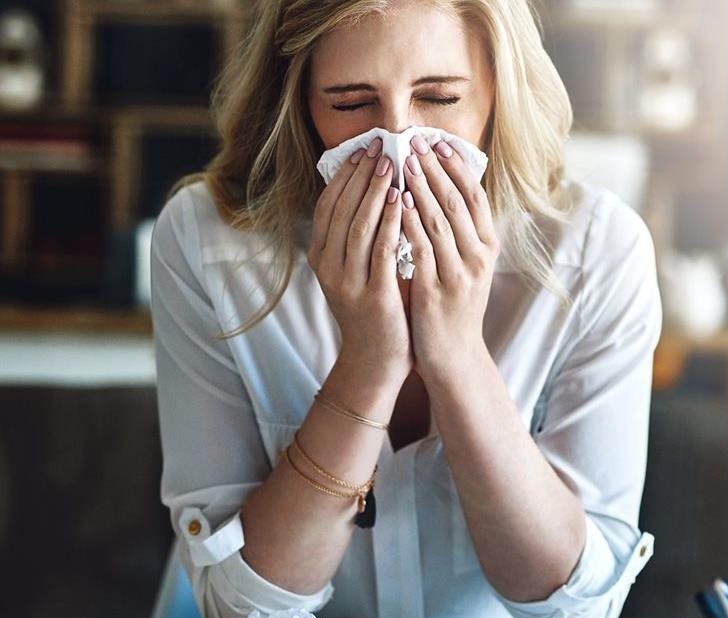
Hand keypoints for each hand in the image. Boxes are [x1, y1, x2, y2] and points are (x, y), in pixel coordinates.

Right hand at [309, 137, 410, 385]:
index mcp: (321, 258)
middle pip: (342, 209)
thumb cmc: (374, 310)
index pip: (328, 205)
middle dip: (362, 175)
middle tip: (381, 146)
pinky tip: (405, 200)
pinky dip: (392, 222)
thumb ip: (362, 235)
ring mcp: (348, 283)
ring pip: (359, 225)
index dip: (345, 175)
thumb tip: (376, 189)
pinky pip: (382, 250)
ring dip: (376, 191)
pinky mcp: (373, 296)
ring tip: (393, 164)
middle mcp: (328, 268)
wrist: (376, 361)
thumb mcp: (358, 270)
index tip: (363, 149)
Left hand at [400, 135, 500, 382]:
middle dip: (433, 169)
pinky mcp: (436, 291)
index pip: (475, 197)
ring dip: (419, 187)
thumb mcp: (467, 266)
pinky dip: (408, 221)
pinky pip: (420, 248)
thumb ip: (460, 233)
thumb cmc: (454, 306)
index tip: (438, 143)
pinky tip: (395, 202)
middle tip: (414, 141)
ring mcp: (459, 275)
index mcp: (488, 248)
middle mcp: (479, 258)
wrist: (454, 355)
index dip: (457, 168)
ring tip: (401, 162)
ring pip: (439, 220)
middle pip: (456, 202)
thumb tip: (442, 189)